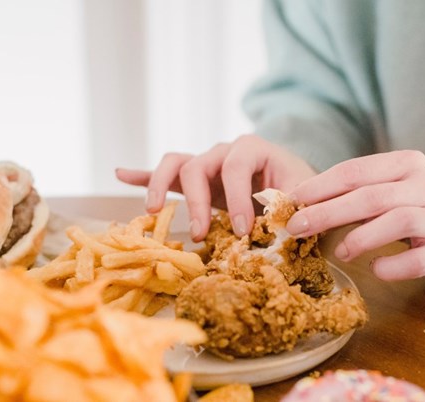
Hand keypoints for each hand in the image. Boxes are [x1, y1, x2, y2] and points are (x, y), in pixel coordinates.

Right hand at [115, 134, 315, 240]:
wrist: (296, 185)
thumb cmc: (300, 189)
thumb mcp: (303, 196)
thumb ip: (292, 207)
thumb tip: (281, 226)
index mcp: (252, 149)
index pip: (236, 167)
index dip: (237, 198)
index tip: (242, 231)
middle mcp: (224, 151)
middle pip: (197, 165)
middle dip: (196, 202)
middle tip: (202, 234)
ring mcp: (206, 163)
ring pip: (175, 163)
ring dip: (160, 185)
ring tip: (153, 211)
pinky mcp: (195, 179)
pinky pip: (164, 172)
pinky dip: (142, 173)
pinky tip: (121, 173)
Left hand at [286, 150, 424, 279]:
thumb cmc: (407, 209)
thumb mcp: (382, 192)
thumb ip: (348, 194)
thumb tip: (296, 204)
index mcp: (406, 163)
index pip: (357, 170)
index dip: (321, 186)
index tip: (293, 200)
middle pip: (372, 196)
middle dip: (329, 213)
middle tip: (298, 228)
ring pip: (398, 221)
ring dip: (362, 238)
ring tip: (341, 252)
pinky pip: (417, 260)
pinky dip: (392, 266)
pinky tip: (375, 268)